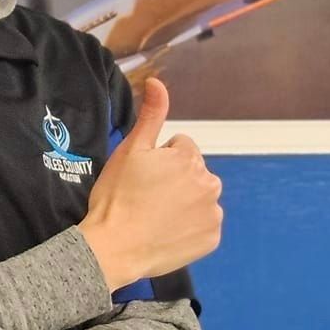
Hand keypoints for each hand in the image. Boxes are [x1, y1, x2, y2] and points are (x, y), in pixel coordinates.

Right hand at [78, 76, 222, 289]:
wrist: (115, 247)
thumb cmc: (117, 196)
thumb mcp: (130, 150)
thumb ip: (151, 115)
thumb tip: (158, 81)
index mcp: (190, 158)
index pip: (180, 148)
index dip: (158, 160)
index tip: (143, 178)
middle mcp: (210, 183)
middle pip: (193, 173)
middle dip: (175, 180)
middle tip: (147, 198)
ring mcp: (213, 213)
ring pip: (199, 198)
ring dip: (185, 203)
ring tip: (156, 216)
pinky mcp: (212, 238)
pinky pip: (204, 226)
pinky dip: (190, 228)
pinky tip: (167, 233)